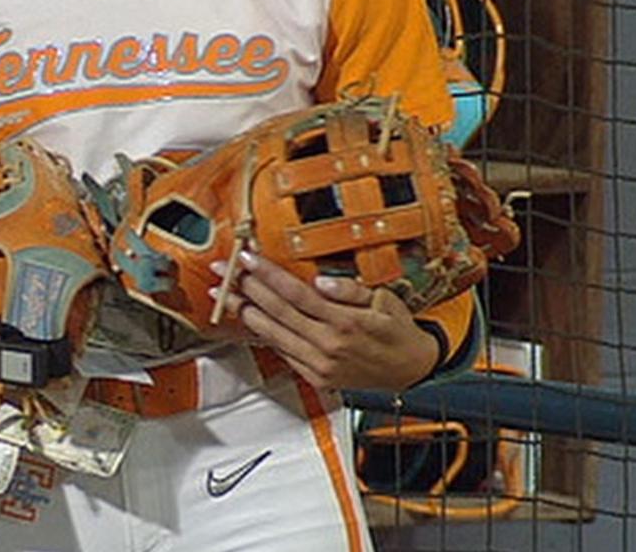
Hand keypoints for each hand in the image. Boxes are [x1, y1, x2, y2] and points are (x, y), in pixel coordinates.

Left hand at [211, 251, 438, 390]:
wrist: (411, 371)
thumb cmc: (398, 331)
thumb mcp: (384, 300)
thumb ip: (351, 290)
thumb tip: (321, 281)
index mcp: (345, 322)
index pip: (296, 293)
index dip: (268, 274)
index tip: (247, 258)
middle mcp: (328, 345)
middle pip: (277, 312)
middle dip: (246, 289)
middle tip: (223, 273)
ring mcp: (320, 364)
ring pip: (274, 334)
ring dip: (245, 313)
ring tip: (224, 296)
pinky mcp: (316, 377)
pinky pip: (284, 351)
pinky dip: (264, 334)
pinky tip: (250, 319)